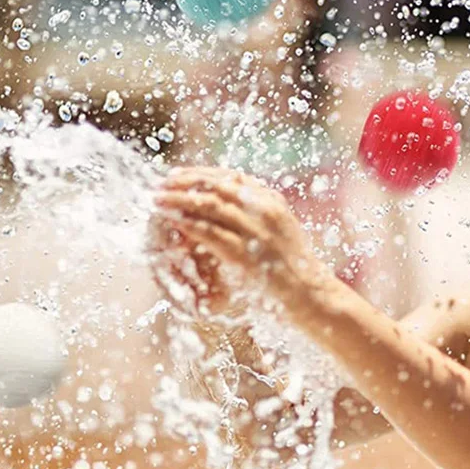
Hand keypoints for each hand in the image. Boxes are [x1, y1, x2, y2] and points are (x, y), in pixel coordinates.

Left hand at [152, 167, 325, 310]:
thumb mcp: (282, 234)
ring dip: (179, 199)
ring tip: (158, 199)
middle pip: (218, 185)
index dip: (201, 173)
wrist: (312, 295)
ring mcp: (256, 230)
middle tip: (161, 184)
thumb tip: (234, 211)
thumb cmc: (295, 270)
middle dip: (185, 181)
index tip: (179, 175)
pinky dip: (187, 223)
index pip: (232, 177)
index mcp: (273, 202)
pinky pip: (209, 232)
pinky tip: (172, 221)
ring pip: (210, 204)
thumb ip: (260, 218)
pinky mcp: (246, 253)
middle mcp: (266, 209)